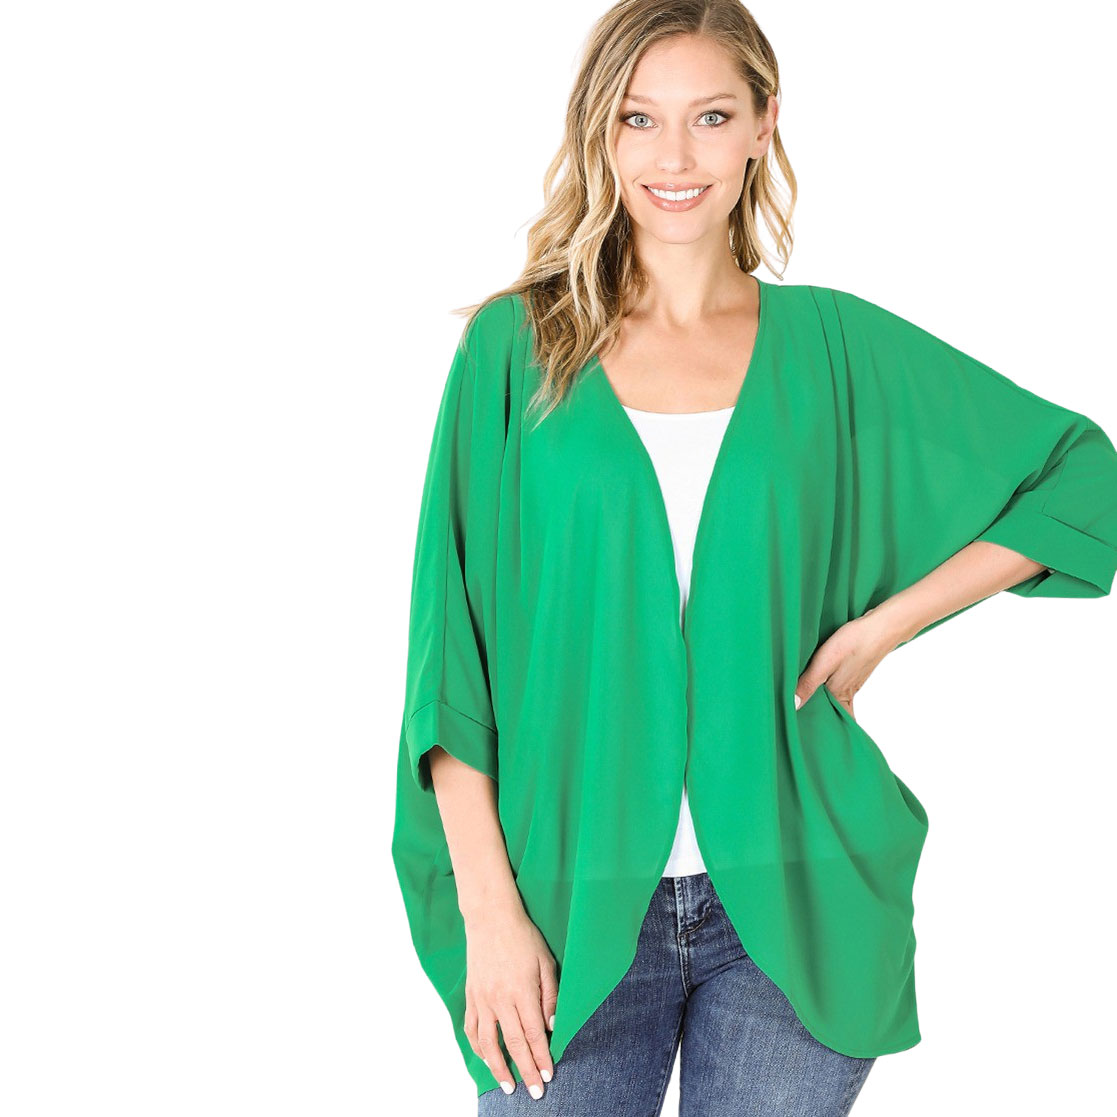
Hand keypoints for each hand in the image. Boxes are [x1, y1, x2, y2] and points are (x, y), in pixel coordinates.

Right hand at [463, 903, 557, 1099]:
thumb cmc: (523, 937)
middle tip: (535, 1092)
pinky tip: (486, 1058)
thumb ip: (551, 995)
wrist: (490, 918)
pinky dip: (478, 1048)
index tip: (548, 1075)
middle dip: (525, 1070)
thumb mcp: (545, 962)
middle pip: (513, 1043)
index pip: (534, 1033)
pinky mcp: (471, 996)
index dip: (541, 1057)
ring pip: (488, 1043)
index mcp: (521, 990)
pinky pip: (472, 1029)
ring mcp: (482, 999)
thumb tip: (553, 1025)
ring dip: (498, 1068)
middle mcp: (500, 999)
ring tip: (508, 1085)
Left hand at [794, 607, 903, 719]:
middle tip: (800, 723)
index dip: (825, 730)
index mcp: (840, 695)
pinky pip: (837, 688)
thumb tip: (793, 707)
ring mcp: (850, 683)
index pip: (835, 721)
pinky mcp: (851, 672)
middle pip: (833, 712)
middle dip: (820, 719)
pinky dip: (827, 690)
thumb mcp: (824, 663)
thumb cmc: (853, 643)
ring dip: (821, 703)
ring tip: (803, 706)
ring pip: (834, 700)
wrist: (880, 626)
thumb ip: (808, 684)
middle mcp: (846, 693)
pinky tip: (817, 684)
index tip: (808, 737)